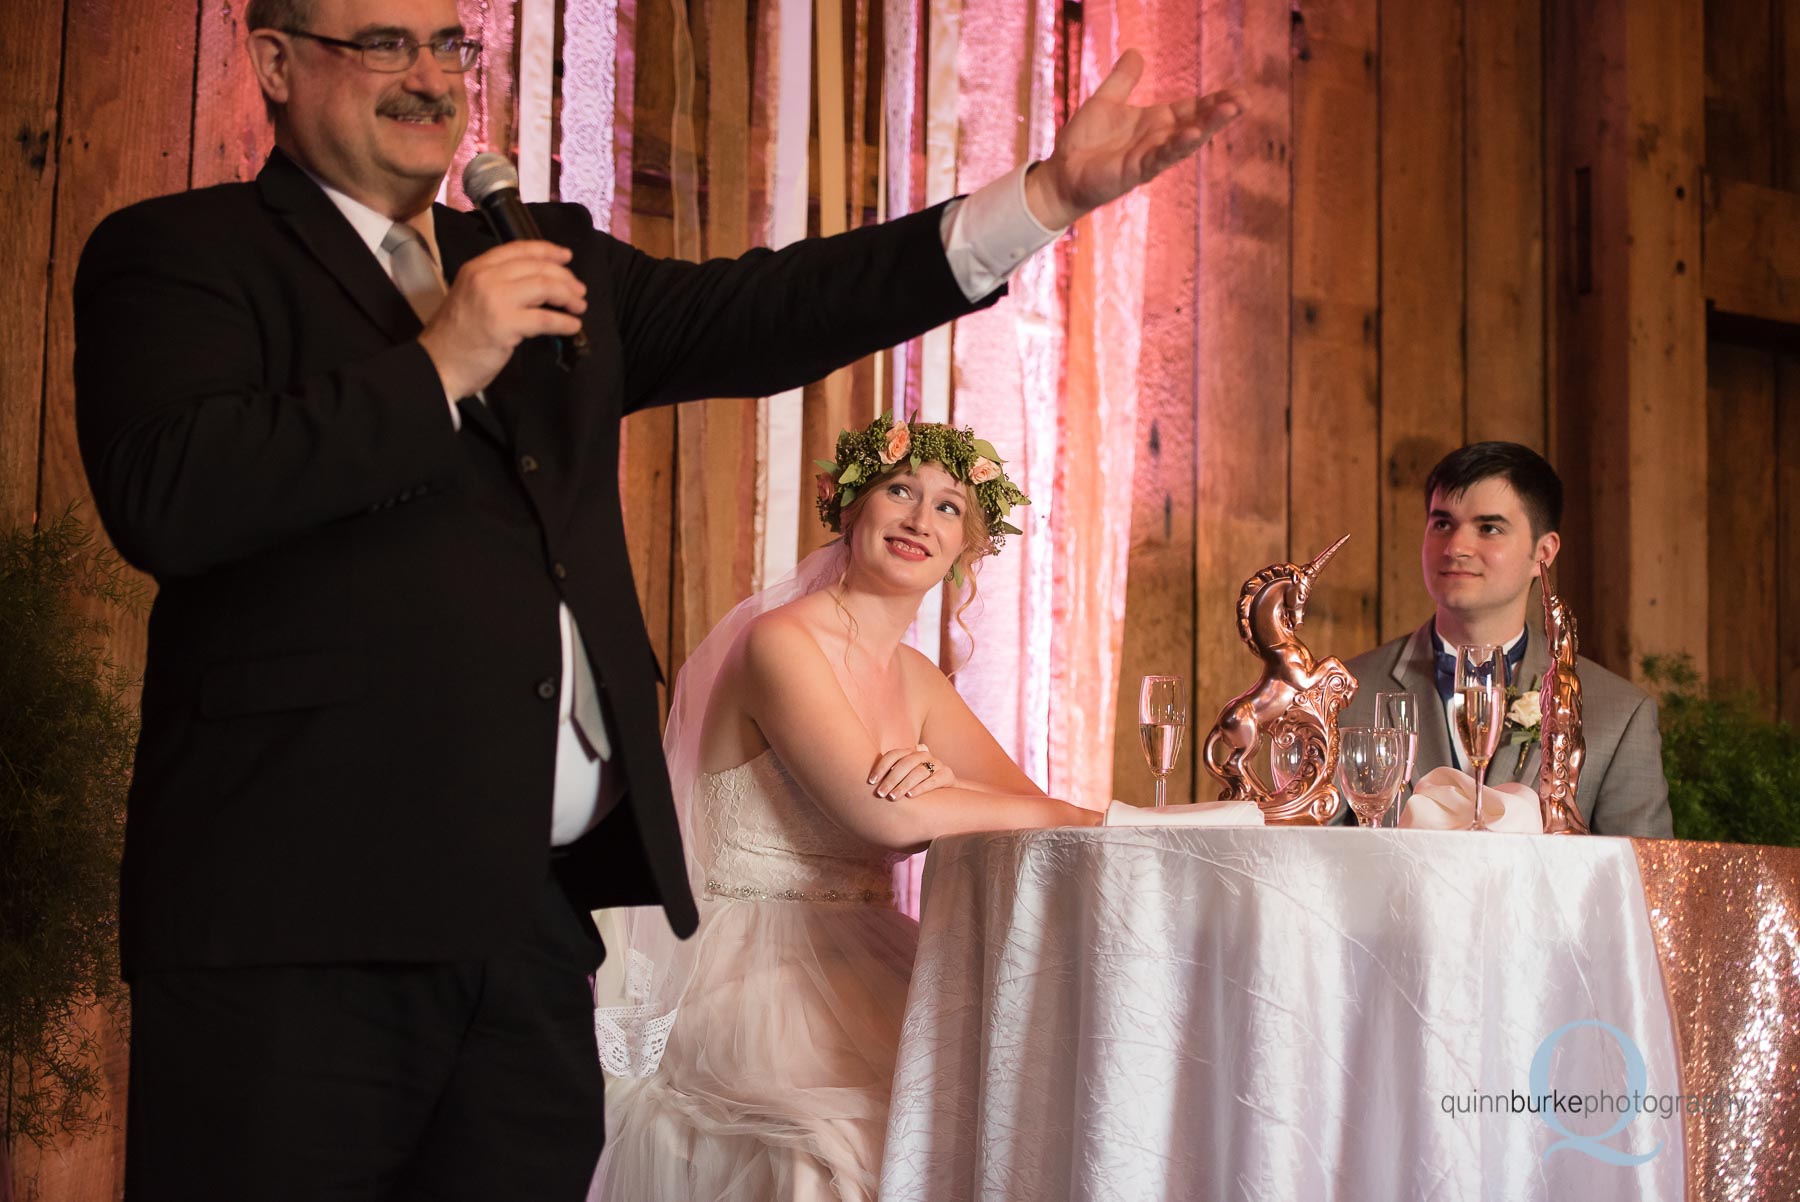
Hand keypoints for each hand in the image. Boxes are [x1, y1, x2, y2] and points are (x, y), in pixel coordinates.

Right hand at [416, 241, 587, 398]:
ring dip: (568, 296)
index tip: (566, 257)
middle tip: (579, 290)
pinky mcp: (505, 325)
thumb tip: (539, 285)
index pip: (519, 249)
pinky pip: (545, 319)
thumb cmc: (456, 336)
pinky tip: (573, 327)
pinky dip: (564, 322)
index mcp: (477, 268)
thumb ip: (498, 284)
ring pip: (545, 287)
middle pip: (537, 267)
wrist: (437, 364)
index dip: (548, 251)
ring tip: (579, 307)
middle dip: (565, 278)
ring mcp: (495, 300)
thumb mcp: (472, 296)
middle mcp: (485, 278)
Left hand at [869, 744, 956, 799]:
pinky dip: (921, 788)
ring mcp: (937, 764)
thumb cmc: (917, 783)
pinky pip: (933, 781)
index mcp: (910, 752)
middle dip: (891, 779)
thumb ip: (889, 773)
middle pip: (905, 764)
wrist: (947, 789)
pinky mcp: (947, 775)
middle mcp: (923, 755)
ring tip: (893, 797)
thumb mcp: (903, 776)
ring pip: (918, 772)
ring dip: (904, 785)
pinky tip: (910, 796)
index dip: (881, 767)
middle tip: (880, 794)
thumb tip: (862, 778)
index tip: (870, 782)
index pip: (893, 755)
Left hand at [1025, 49, 1243, 229]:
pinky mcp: (1135, 171)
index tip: (1239, 91)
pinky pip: (1160, 157)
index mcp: (1156, 122)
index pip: (1191, 108)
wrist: (1061, 172)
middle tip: (1245, 101)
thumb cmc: (1084, 143)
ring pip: (1185, 141)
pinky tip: (1192, 133)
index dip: (1214, 100)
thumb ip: (1122, 80)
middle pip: (1197, 124)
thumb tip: (1135, 52)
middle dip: (1220, 113)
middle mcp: (1158, 140)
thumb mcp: (1105, 101)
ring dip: (1208, 126)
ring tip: (1230, 111)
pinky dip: (1176, 145)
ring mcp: (1150, 157)